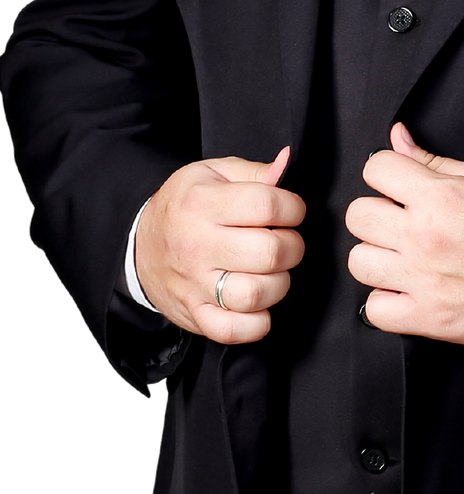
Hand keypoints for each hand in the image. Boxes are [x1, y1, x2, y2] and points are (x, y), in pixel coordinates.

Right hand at [133, 148, 304, 343]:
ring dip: (278, 283)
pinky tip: (259, 303)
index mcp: (202, 204)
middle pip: (270, 252)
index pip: (269, 205)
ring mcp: (194, 284)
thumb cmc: (186, 206)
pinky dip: (256, 323)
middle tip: (283, 241)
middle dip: (292, 246)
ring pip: (256, 294)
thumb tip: (286, 162)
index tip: (290, 211)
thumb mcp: (213, 174)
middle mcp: (196, 245)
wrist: (138, 244)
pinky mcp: (194, 314)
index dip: (294, 208)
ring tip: (271, 270)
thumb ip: (255, 171)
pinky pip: (233, 330)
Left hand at [347, 124, 463, 347]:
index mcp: (439, 197)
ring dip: (378, 257)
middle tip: (403, 222)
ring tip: (404, 258)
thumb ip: (435, 161)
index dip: (387, 173)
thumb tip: (398, 138)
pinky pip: (374, 309)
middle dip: (378, 213)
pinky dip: (386, 302)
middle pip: (357, 215)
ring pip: (358, 261)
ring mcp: (422, 279)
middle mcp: (423, 237)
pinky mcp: (427, 317)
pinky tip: (408, 290)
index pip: (375, 168)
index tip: (399, 186)